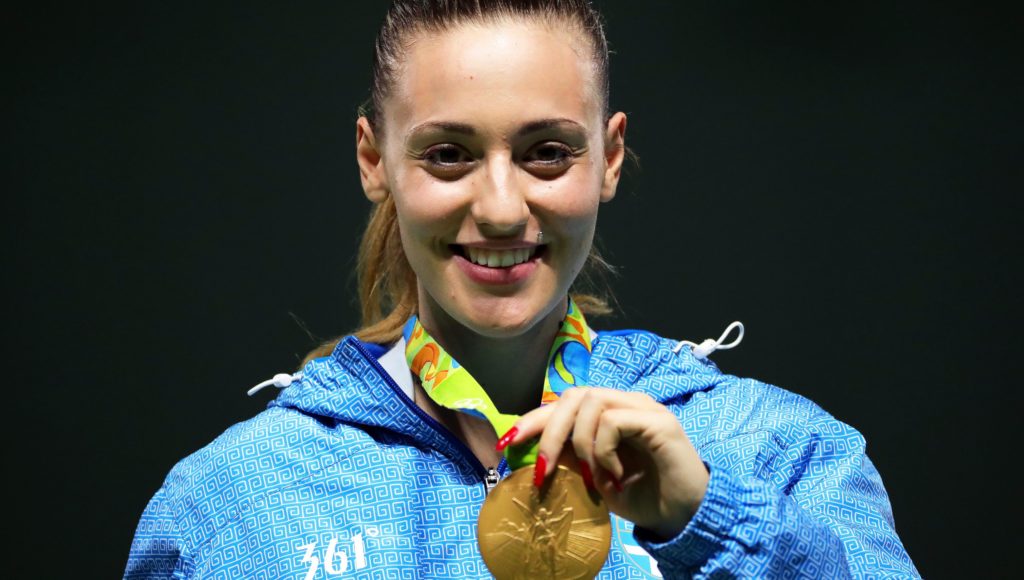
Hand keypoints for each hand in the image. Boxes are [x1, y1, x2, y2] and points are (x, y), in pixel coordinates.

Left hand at [500, 387, 709, 539]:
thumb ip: (573, 459)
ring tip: (592, 477)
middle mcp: (626, 402)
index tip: (507, 443)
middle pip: (574, 395)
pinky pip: (613, 421)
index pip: (565, 403)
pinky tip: (614, 475)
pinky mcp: (658, 421)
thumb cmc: (643, 497)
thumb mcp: (596, 478)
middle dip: (548, 430)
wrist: (684, 517)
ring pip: (591, 401)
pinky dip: (603, 450)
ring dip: (580, 444)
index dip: (533, 419)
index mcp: (610, 412)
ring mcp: (643, 408)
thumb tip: (536, 454)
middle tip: (542, 469)